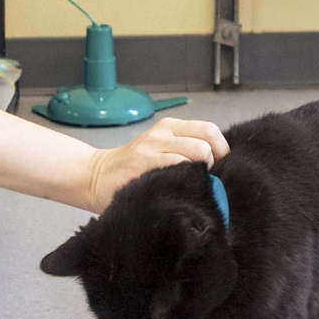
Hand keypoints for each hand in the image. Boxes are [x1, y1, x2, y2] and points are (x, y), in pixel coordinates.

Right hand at [84, 118, 230, 212]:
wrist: (96, 176)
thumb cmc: (135, 167)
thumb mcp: (161, 148)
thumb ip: (186, 150)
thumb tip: (220, 165)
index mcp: (170, 127)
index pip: (210, 130)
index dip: (222, 151)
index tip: (220, 169)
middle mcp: (162, 133)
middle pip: (207, 143)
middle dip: (215, 165)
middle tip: (208, 181)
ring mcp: (152, 148)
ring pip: (196, 153)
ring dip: (203, 175)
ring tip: (194, 187)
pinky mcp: (143, 165)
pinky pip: (177, 167)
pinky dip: (187, 180)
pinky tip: (181, 191)